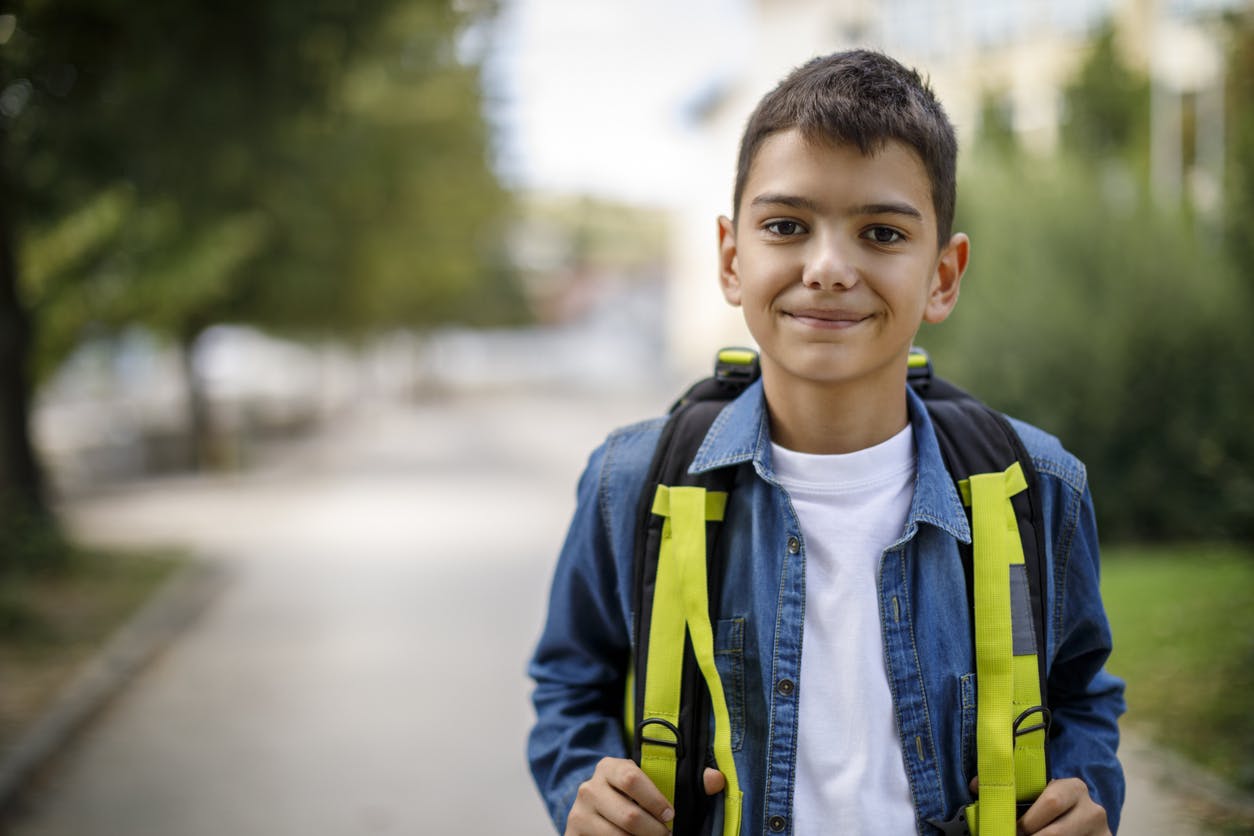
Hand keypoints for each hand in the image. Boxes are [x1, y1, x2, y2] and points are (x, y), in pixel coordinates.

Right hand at [565, 758, 725, 834]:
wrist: (595, 815)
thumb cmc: (630, 799)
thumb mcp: (651, 786)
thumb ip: (686, 782)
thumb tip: (716, 779)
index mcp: (608, 767)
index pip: (631, 778)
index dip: (655, 800)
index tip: (671, 816)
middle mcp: (588, 788)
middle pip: (628, 815)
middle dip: (654, 831)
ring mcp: (578, 814)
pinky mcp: (572, 835)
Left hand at [968, 777, 1109, 835]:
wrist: (1082, 818)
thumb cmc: (1051, 805)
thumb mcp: (1036, 793)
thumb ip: (1011, 789)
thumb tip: (976, 786)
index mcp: (1073, 788)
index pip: (1051, 801)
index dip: (1028, 820)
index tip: (1012, 829)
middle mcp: (1092, 810)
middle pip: (1055, 832)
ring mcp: (1101, 831)